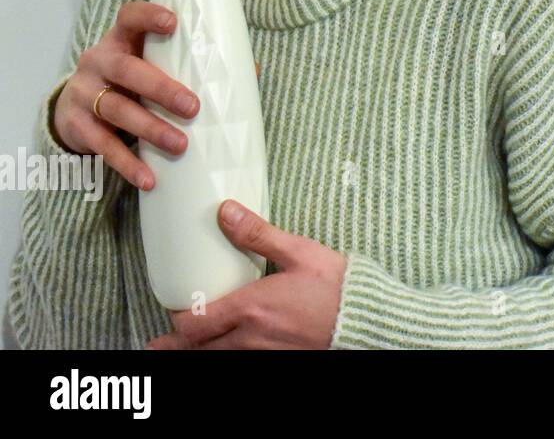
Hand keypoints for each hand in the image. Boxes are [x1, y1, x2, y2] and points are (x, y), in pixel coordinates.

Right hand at [52, 1, 197, 186]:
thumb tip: (251, 70)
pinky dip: (127, 164)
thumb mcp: (151, 66)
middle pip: (127, 69)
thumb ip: (189, 64)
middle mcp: (98, 61)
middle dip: (161, 88)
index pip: (129, 18)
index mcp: (121, 40)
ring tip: (180, 145)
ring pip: (116, 109)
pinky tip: (149, 178)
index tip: (172, 22)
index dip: (148, 16)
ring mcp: (83, 93)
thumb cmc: (130, 82)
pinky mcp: (75, 125)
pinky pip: (103, 146)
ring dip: (150, 129)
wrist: (73, 109)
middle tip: (193, 107)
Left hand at [146, 200, 346, 349]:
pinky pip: (243, 364)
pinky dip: (228, 357)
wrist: (369, 319)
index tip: (177, 309)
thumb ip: (258, 235)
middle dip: (179, 343)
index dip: (179, 319)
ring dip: (200, 353)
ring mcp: (265, 355)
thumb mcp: (300, 252)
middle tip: (162, 342)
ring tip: (182, 350)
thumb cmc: (338, 286)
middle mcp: (251, 338)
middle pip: (199, 348)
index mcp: (251, 307)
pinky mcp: (281, 362)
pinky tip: (229, 351)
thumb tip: (225, 211)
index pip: (194, 322)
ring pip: (218, 360)